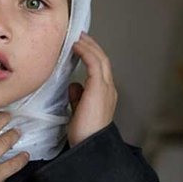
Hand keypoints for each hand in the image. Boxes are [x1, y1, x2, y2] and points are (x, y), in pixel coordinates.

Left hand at [67, 32, 117, 146]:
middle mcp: (109, 89)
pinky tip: (77, 47)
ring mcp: (106, 88)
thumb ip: (78, 97)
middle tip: (80, 36)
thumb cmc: (84, 133)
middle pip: (103, 60)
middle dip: (91, 46)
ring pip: (101, 59)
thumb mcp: (79, 111)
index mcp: (106, 95)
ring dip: (89, 46)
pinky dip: (86, 52)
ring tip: (78, 37)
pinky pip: (94, 64)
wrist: (89, 145)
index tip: (80, 46)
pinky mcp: (99, 88)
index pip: (101, 69)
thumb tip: (74, 85)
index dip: (92, 55)